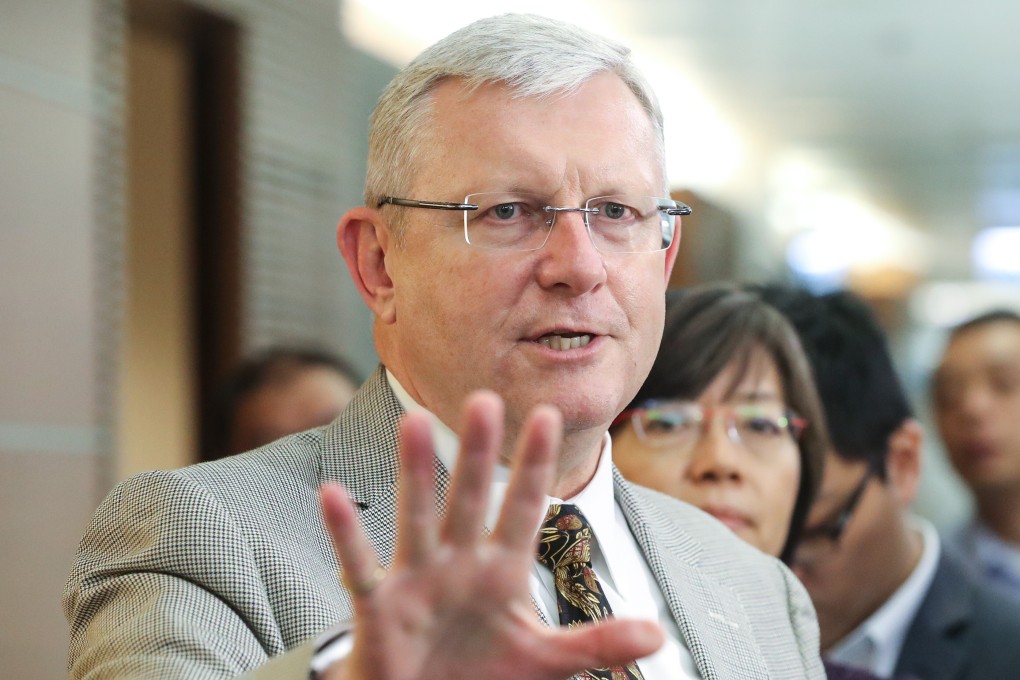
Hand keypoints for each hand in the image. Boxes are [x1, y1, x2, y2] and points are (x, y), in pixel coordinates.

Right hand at [319, 390, 663, 679]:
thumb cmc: (481, 676)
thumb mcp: (546, 660)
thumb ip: (597, 642)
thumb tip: (659, 636)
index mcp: (501, 568)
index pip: (523, 506)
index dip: (536, 465)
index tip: (550, 416)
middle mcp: (459, 562)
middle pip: (472, 498)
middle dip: (480, 453)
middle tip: (486, 398)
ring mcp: (418, 580)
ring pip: (418, 516)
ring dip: (416, 472)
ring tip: (414, 421)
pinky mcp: (380, 607)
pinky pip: (360, 566)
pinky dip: (346, 533)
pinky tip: (333, 495)